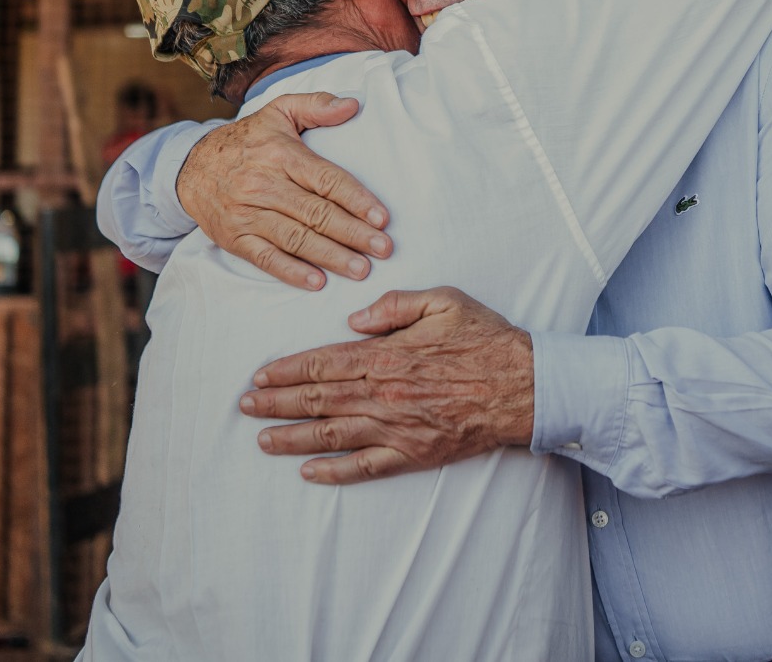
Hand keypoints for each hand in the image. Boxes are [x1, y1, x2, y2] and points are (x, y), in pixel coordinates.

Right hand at [180, 91, 392, 289]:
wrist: (191, 167)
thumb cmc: (246, 141)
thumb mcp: (278, 112)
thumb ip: (316, 106)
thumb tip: (353, 105)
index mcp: (280, 154)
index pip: (325, 179)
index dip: (356, 199)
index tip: (382, 217)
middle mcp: (263, 185)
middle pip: (315, 213)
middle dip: (353, 233)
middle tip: (383, 248)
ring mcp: (247, 214)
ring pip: (295, 238)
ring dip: (331, 256)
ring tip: (361, 269)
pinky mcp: (234, 237)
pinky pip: (265, 258)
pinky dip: (291, 272)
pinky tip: (317, 282)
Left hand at [239, 287, 534, 483]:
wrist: (525, 386)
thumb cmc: (486, 340)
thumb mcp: (443, 300)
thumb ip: (394, 305)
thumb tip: (354, 321)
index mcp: (387, 355)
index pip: (323, 363)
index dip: (287, 370)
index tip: (260, 375)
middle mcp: (384, 393)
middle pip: (318, 399)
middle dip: (276, 402)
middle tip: (245, 406)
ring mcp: (397, 427)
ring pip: (332, 434)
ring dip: (292, 437)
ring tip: (262, 439)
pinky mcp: (414, 453)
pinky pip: (366, 467)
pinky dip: (334, 471)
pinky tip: (309, 471)